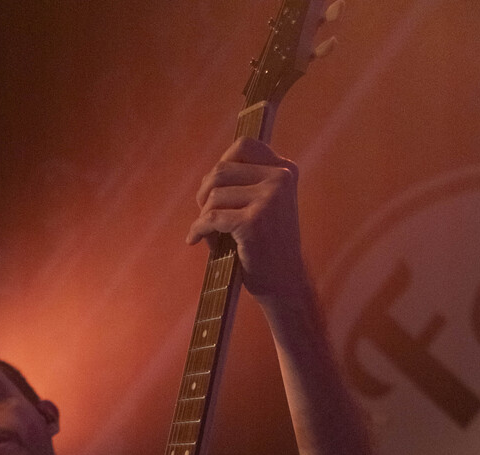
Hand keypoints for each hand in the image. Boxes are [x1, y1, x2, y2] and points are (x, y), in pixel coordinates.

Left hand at [186, 138, 308, 305]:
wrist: (284, 284)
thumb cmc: (267, 247)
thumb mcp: (264, 206)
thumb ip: (245, 185)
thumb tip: (208, 177)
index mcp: (285, 171)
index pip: (243, 146)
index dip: (220, 164)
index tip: (212, 189)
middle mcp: (280, 179)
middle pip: (222, 169)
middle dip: (204, 192)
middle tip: (203, 214)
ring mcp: (269, 199)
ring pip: (214, 194)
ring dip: (203, 215)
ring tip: (207, 232)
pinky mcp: (254, 222)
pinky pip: (211, 218)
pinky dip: (198, 229)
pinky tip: (194, 239)